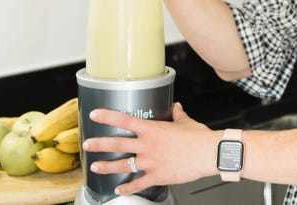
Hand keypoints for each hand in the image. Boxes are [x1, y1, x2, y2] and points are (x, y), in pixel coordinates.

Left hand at [82, 102, 220, 194]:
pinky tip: (119, 190)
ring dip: (106, 167)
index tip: (95, 114)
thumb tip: (176, 107)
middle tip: (87, 144)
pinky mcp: (157, 176)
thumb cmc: (199, 138)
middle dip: (99, 144)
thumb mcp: (186, 122)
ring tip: (95, 167)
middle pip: (117, 144)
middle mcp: (148, 145)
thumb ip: (178, 114)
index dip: (107, 116)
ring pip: (122, 165)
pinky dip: (127, 188)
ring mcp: (150, 162)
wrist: (208, 153)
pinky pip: (137, 184)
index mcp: (153, 129)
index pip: (124, 120)